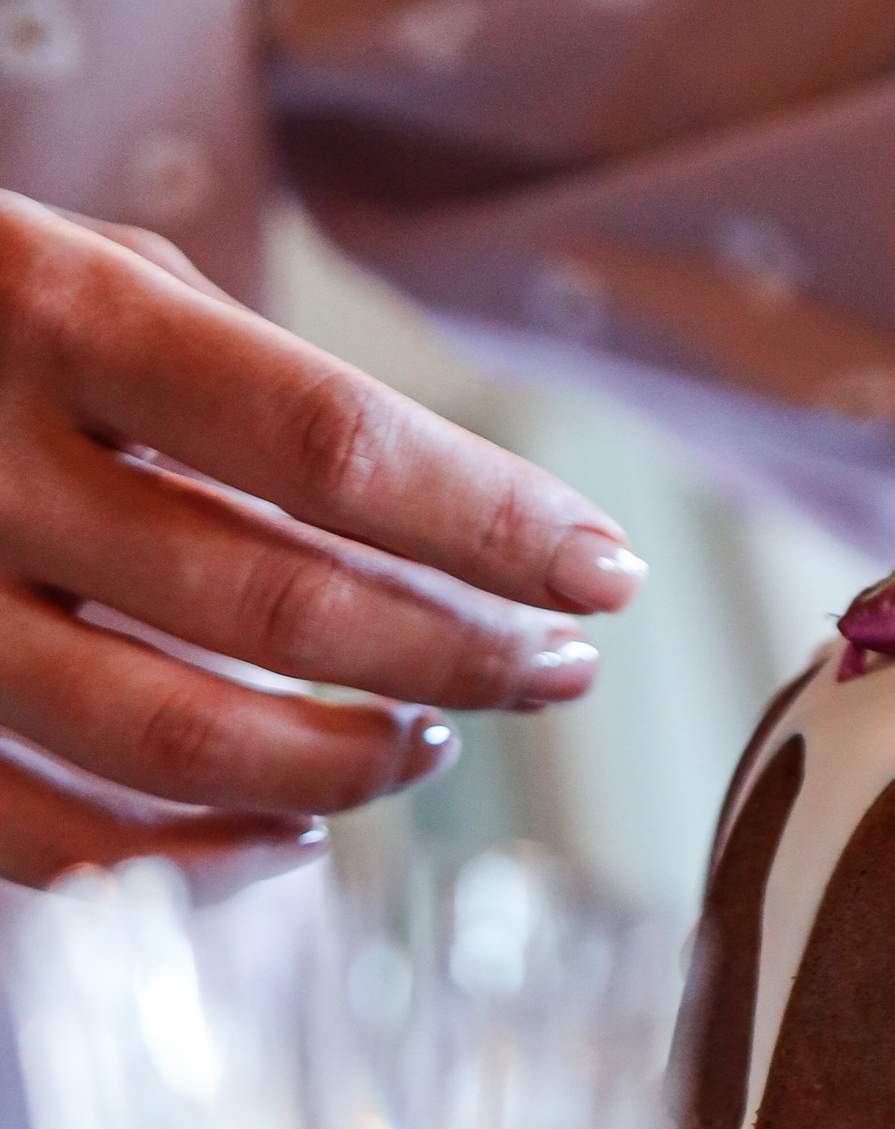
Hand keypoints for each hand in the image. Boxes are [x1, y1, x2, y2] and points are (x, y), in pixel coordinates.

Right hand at [0, 197, 644, 887]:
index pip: (326, 444)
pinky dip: (197, 862)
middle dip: (458, 654)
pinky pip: (47, 843)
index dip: (489, 522)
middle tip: (557, 668)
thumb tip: (451, 522)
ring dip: (347, 764)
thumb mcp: (78, 266)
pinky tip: (291, 835)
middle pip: (278, 606)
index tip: (604, 573)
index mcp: (50, 310)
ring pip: (177, 744)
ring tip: (434, 740)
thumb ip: (244, 376)